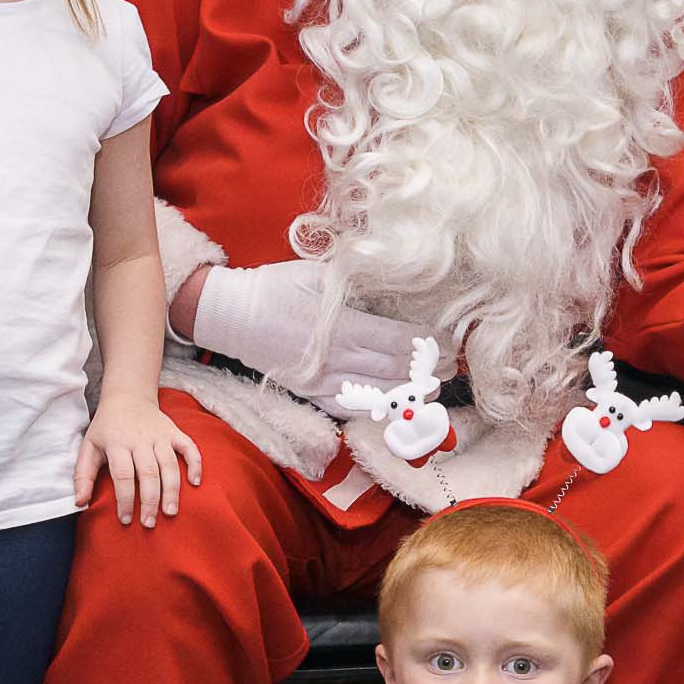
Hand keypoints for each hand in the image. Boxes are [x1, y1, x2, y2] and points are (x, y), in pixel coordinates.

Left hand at [76, 396, 202, 525]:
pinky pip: (189, 447)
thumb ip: (82, 475)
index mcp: (116, 442)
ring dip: (172, 489)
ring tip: (170, 512)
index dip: (124, 499)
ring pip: (169, 464)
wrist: (127, 396)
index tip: (126, 520)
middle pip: (148, 473)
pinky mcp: (174, 432)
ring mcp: (160, 435)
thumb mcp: (88, 447)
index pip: (122, 475)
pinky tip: (195, 483)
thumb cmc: (106, 427)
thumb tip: (80, 503)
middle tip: (150, 523)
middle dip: (149, 501)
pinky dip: (195, 464)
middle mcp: (140, 439)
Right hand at [188, 260, 443, 395]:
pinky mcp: (313, 396)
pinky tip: (400, 403)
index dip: (428, 345)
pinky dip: (380, 408)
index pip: (397, 342)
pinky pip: (354, 409)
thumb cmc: (277, 287)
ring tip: (433, 385)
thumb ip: (359, 283)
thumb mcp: (319, 274)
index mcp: (339, 326)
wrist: (232, 317)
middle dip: (428, 370)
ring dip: (411, 392)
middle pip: (395, 372)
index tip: (448, 341)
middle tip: (451, 365)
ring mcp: (323, 383)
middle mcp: (334, 360)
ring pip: (379, 396)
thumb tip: (400, 287)